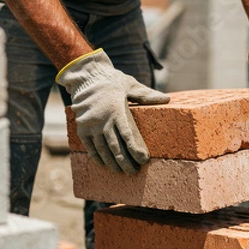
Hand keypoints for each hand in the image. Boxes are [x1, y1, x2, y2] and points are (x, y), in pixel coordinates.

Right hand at [57, 48, 169, 173]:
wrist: (86, 76)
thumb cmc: (112, 81)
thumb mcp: (130, 84)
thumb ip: (146, 94)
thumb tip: (166, 99)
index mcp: (116, 110)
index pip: (128, 135)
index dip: (135, 150)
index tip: (144, 160)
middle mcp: (103, 120)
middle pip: (115, 147)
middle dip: (125, 161)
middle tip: (133, 172)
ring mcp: (91, 125)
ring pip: (102, 149)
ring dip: (112, 162)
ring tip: (120, 171)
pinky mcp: (82, 128)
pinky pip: (89, 146)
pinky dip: (97, 157)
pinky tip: (104, 164)